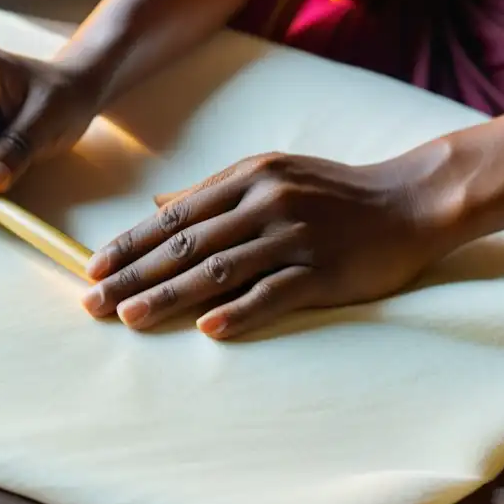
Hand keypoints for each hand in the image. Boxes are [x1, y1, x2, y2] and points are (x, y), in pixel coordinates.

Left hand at [80, 153, 453, 338]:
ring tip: (130, 318)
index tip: (93, 267)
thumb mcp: (270, 173)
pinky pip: (275, 293)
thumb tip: (156, 205)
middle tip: (94, 302)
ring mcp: (295, 237)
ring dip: (171, 296)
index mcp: (249, 178)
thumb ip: (212, 191)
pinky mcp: (324, 270)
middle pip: (187, 245)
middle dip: (134, 275)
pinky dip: (241, 310)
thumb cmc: (333, 190)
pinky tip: (208, 329)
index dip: (132, 244)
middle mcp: (266, 203)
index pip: (176, 216)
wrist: (409, 200)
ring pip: (220, 270)